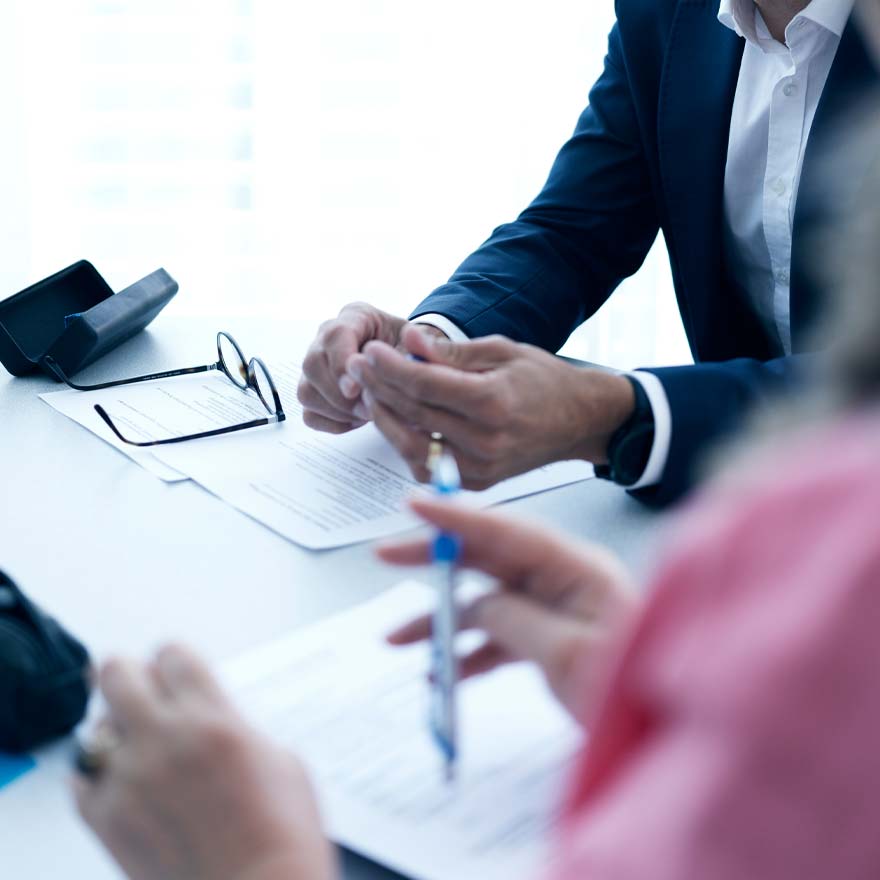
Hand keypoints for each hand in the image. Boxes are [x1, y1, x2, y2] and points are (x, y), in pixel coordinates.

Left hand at [73, 645, 334, 879]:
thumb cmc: (282, 835)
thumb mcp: (280, 758)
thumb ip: (236, 725)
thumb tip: (213, 715)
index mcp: (215, 719)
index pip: (172, 654)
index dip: (174, 660)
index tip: (175, 669)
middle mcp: (167, 740)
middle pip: (116, 672)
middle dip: (130, 676)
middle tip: (141, 690)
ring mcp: (130, 780)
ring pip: (95, 726)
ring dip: (117, 731)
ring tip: (141, 749)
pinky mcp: (107, 821)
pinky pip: (81, 780)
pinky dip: (99, 778)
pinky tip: (125, 784)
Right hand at [297, 302, 446, 434]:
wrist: (407, 361)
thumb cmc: (412, 349)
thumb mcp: (422, 342)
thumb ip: (421, 347)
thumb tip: (412, 353)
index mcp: (355, 316)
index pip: (335, 335)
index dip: (342, 364)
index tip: (355, 389)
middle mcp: (327, 337)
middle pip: (313, 365)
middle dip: (339, 395)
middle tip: (368, 410)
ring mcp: (317, 365)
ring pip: (306, 391)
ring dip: (337, 410)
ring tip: (367, 415)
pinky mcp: (315, 390)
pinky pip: (310, 413)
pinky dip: (332, 423)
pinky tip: (356, 420)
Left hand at [346, 326, 634, 489]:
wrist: (577, 420)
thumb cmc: (541, 380)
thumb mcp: (500, 351)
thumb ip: (450, 351)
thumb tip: (409, 338)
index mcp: (492, 401)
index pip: (423, 384)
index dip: (390, 366)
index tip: (370, 350)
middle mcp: (484, 440)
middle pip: (413, 413)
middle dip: (380, 386)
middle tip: (358, 365)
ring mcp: (480, 466)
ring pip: (411, 445)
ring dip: (385, 418)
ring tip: (371, 392)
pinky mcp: (477, 482)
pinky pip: (427, 466)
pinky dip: (406, 444)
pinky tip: (396, 421)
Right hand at [378, 498, 638, 719]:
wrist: (664, 732)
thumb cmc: (629, 688)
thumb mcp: (569, 653)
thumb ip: (517, 619)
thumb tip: (479, 604)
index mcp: (576, 569)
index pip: (507, 530)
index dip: (457, 516)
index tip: (414, 502)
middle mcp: (563, 581)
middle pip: (488, 558)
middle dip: (436, 559)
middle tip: (386, 555)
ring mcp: (554, 611)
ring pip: (485, 602)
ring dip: (441, 620)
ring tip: (396, 639)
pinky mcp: (548, 642)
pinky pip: (497, 638)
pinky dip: (467, 653)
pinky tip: (439, 672)